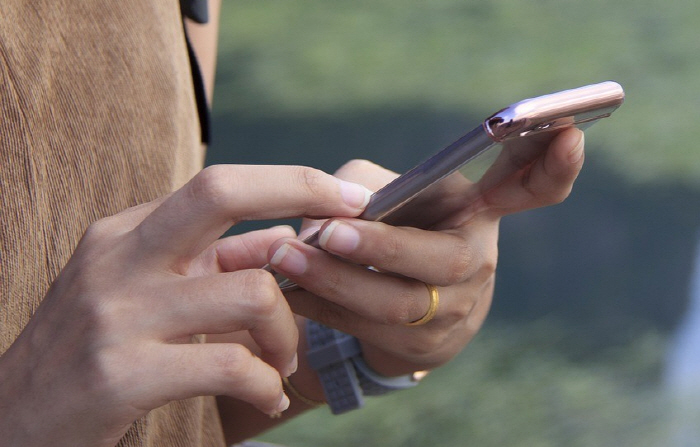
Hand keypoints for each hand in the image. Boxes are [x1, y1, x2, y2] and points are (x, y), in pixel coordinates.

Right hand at [0, 165, 372, 446]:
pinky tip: (266, 398)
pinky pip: (231, 365)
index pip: (219, 184)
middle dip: (299, 194)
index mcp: (126, 233)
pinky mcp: (121, 375)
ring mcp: (117, 314)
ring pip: (250, 292)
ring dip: (288, 333)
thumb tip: (283, 243)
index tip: (346, 194)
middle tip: (348, 229)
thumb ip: (207, 266)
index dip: (290, 181)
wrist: (14, 419)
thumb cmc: (93, 351)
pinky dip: (266, 383)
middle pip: (220, 193)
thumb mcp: (142, 292)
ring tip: (282, 362)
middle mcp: (119, 259)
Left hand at [268, 129, 584, 375]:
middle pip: (440, 259)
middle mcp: (476, 262)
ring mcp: (455, 312)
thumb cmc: (391, 228)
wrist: (395, 305)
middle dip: (380, 247)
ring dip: (335, 281)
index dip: (553, 167)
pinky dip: (323, 308)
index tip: (569, 133)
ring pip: (397, 303)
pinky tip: (288, 292)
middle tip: (327, 233)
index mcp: (479, 211)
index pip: (531, 189)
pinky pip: (368, 329)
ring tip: (286, 260)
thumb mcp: (384, 193)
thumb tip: (327, 213)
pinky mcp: (423, 348)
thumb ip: (359, 187)